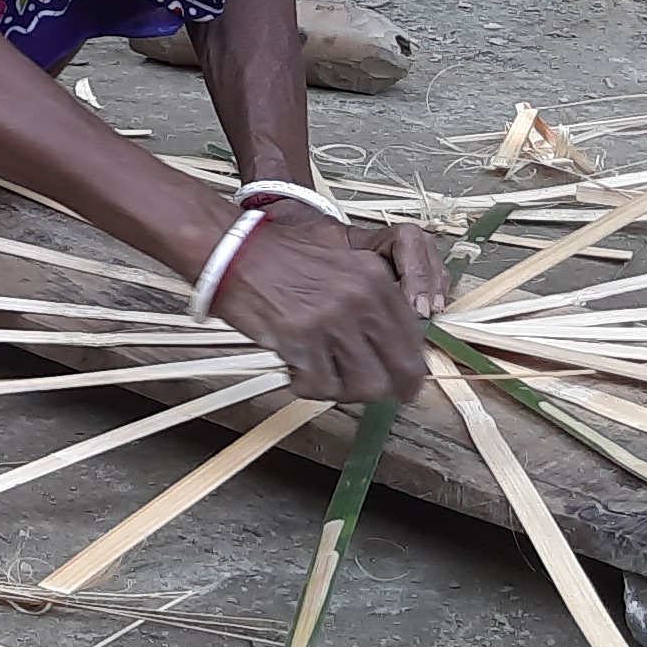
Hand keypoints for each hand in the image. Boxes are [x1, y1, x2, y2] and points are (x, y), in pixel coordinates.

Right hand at [208, 213, 430, 404]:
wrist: (233, 252)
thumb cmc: (281, 258)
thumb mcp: (343, 262)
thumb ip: (372, 297)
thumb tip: (392, 344)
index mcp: (376, 279)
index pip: (413, 337)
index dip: (409, 366)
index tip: (403, 379)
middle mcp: (360, 299)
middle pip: (398, 369)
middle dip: (390, 389)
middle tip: (376, 395)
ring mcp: (332, 321)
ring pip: (364, 386)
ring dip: (345, 390)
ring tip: (325, 377)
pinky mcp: (301, 341)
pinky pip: (322, 387)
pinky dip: (309, 387)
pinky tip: (297, 372)